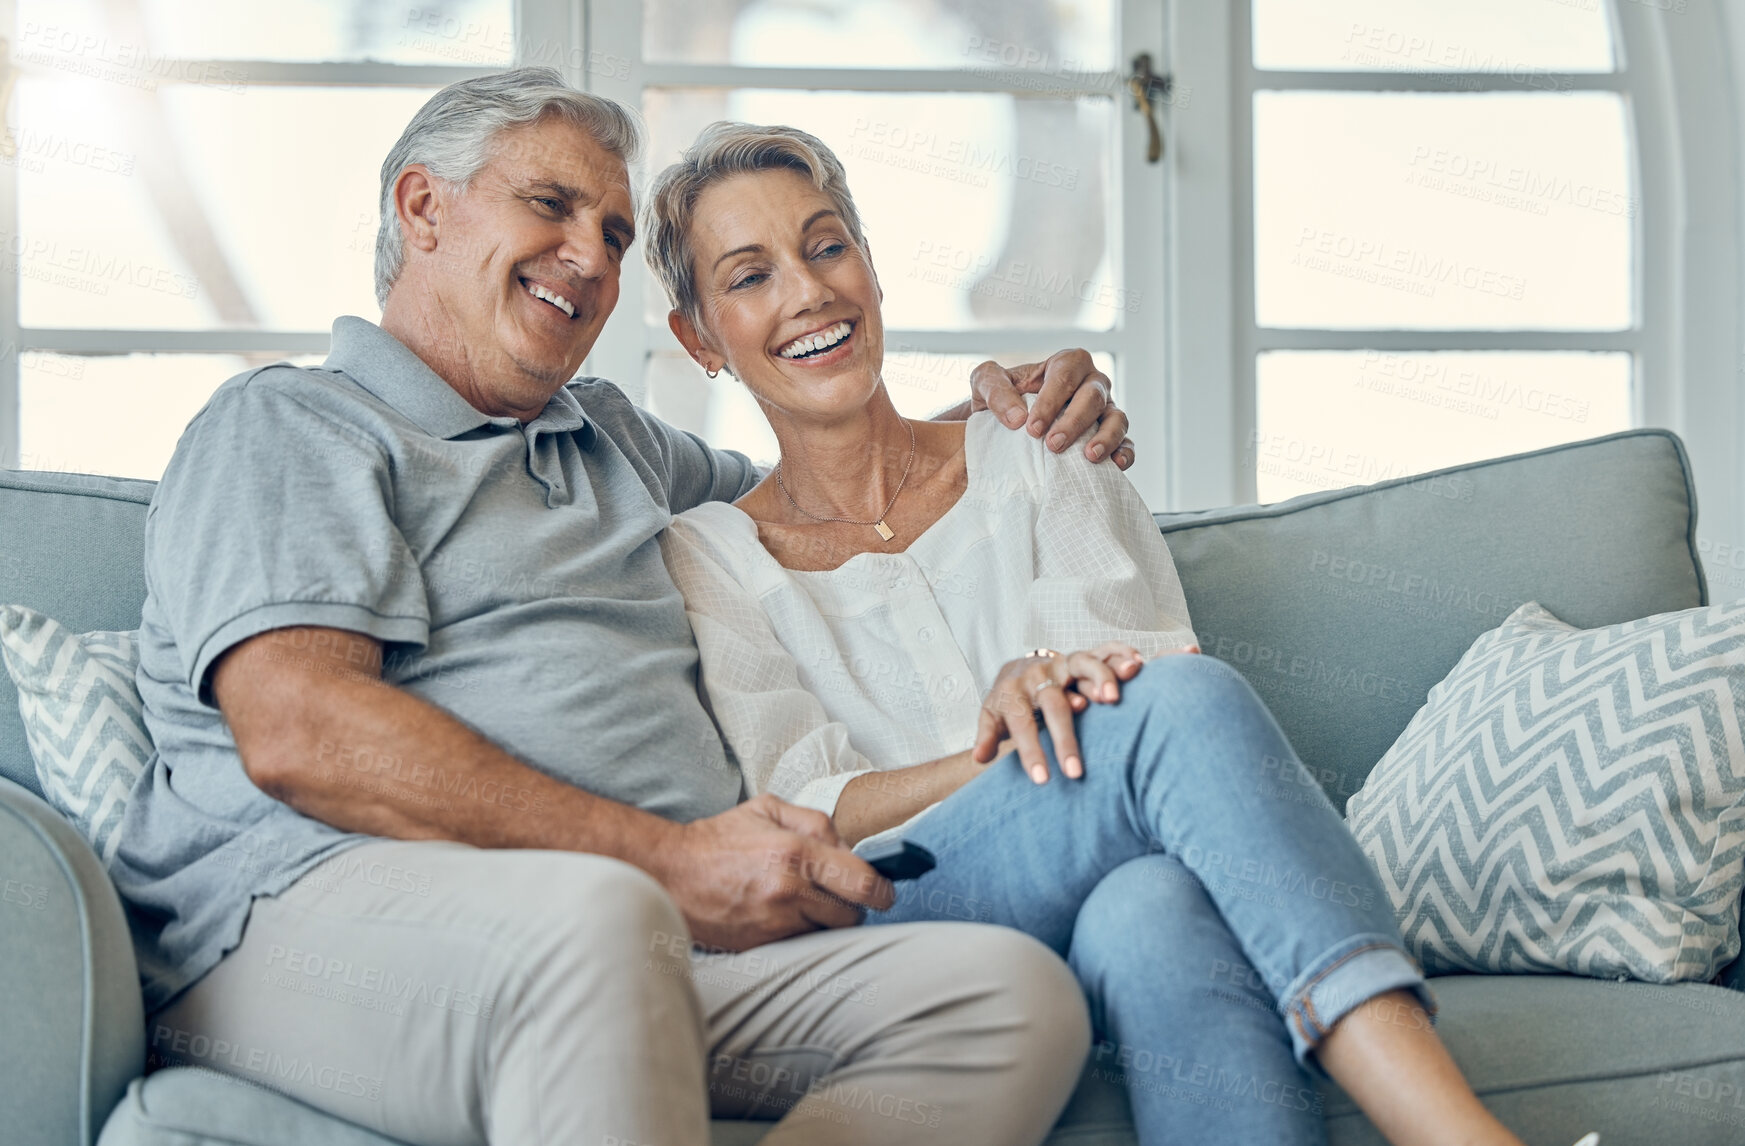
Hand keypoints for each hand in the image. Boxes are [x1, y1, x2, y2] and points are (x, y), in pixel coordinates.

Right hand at [658, 793, 894, 951]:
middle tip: (841, 895)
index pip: (863, 882)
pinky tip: (784, 916)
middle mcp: (789, 890)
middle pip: (852, 915)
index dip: (882, 891)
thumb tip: (850, 848)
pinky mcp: (761, 945)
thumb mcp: (768, 808)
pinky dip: (801, 933)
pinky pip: (801, 945)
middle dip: (853, 906)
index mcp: (796, 851)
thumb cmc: (720, 838)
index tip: (884, 893)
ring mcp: (775, 923)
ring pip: (828, 933)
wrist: (670, 873)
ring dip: (826, 921)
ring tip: (807, 903)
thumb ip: (816, 821)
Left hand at [969, 349, 1133, 468]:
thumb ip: (995, 390)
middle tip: (1053, 445)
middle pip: (1092, 397)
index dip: (1050, 403)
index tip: (1032, 430)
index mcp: (1066, 364)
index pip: (1064, 377)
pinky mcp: (1112, 437)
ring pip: (1117, 418)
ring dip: (1106, 437)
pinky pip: (1127, 444)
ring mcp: (1106, 410)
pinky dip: (1125, 454)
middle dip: (1074, 421)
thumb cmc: (1000, 399)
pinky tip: (1115, 465)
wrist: (1004, 426)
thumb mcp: (985, 384)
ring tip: (1089, 457)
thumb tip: (1017, 418)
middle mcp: (1091, 383)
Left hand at [973, 644, 1147, 783]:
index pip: (1023, 724)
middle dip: (1065, 737)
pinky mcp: (1083, 657)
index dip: (1031, 751)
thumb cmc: (1009, 702)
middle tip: (1075, 772)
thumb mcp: (993, 716)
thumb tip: (979, 758)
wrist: (1018, 669)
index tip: (1042, 780)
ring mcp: (1063, 663)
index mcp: (1014, 692)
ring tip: (1113, 699)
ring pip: (1083, 665)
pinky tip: (1139, 664)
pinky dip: (1121, 654)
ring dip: (1099, 680)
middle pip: (1054, 704)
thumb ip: (987, 735)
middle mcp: (1040, 675)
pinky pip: (1105, 650)